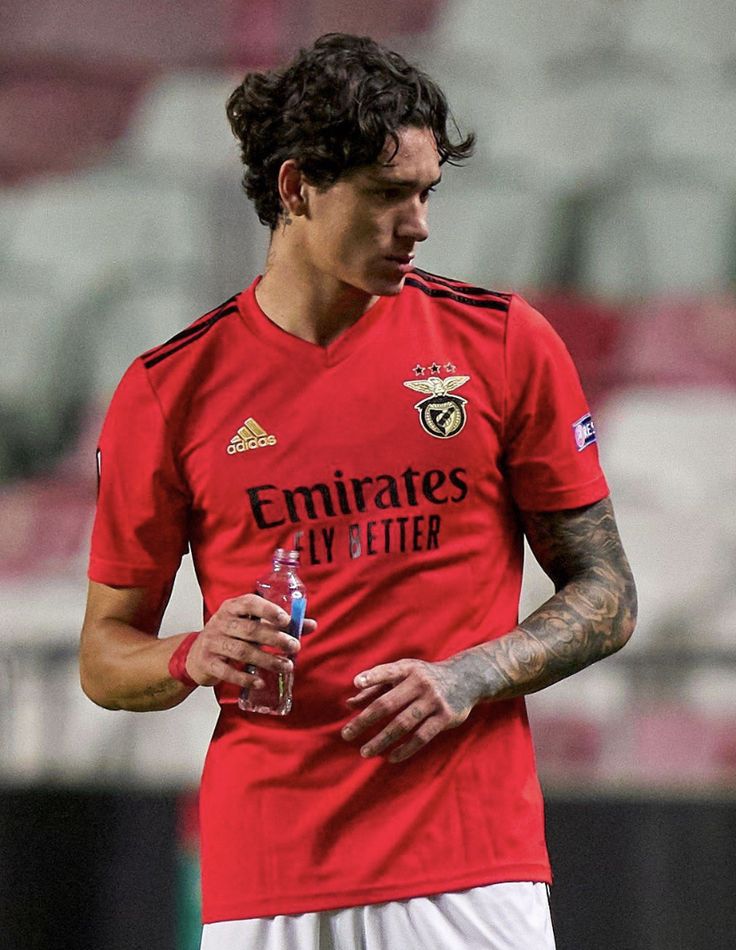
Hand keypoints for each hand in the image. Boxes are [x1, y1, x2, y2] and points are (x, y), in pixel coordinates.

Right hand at [185, 594, 315, 689]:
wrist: (195, 655)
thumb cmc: (229, 636)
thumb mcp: (249, 624)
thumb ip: (279, 624)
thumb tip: (311, 625)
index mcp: (232, 608)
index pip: (249, 603)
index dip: (268, 610)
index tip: (286, 619)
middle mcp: (220, 622)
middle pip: (250, 630)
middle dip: (275, 638)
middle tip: (295, 647)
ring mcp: (212, 643)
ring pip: (242, 651)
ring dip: (267, 660)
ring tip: (286, 666)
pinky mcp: (208, 663)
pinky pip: (228, 671)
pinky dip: (246, 678)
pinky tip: (261, 682)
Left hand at [341, 655, 483, 762]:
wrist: (466, 678)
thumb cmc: (424, 678)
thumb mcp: (403, 674)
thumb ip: (376, 687)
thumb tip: (349, 704)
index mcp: (408, 669)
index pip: (388, 672)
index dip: (373, 676)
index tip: (356, 682)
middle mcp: (420, 682)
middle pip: (388, 704)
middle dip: (365, 720)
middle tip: (346, 734)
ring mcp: (434, 700)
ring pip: (403, 723)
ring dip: (382, 739)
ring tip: (365, 752)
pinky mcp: (445, 717)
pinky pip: (422, 736)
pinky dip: (405, 749)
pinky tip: (391, 757)